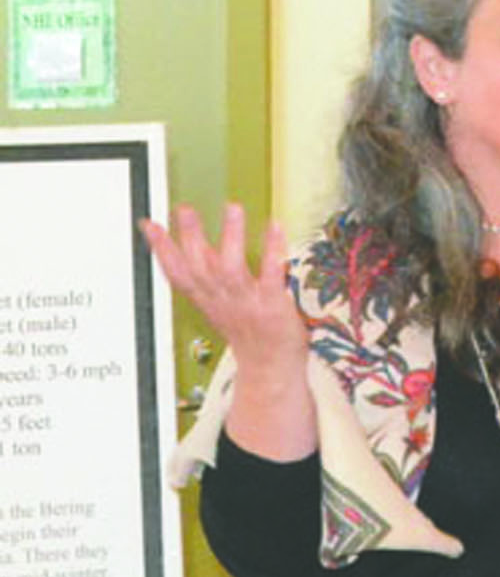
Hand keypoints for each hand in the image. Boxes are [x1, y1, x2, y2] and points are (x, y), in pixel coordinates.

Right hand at [140, 202, 307, 371]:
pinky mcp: (273, 307)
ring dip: (231, 237)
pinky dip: (272, 252)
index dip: (160, 250)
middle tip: (184, 209)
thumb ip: (207, 274)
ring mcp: (247, 304)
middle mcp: (222, 301)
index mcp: (207, 301)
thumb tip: (195, 243)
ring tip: (231, 208)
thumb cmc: (247, 334)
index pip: (177, 274)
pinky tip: (274, 228)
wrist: (271, 369)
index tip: (148, 224)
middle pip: (200, 268)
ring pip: (231, 269)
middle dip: (189, 237)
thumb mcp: (219, 304)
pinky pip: (270, 277)